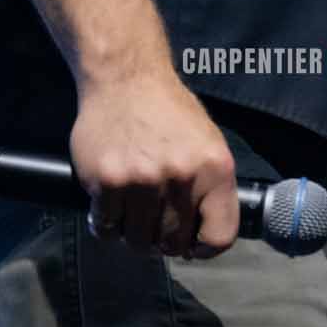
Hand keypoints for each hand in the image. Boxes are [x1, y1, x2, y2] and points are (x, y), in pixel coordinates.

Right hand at [69, 66, 238, 258]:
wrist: (125, 78)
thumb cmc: (168, 112)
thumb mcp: (207, 143)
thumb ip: (210, 188)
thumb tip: (203, 237)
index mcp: (215, 168)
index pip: (220, 236)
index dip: (204, 248)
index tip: (192, 245)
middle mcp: (181, 177)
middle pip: (173, 242)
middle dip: (164, 241)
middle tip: (155, 226)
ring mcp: (142, 180)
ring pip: (138, 240)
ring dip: (134, 234)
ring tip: (132, 215)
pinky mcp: (107, 181)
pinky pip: (106, 227)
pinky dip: (107, 224)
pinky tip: (109, 208)